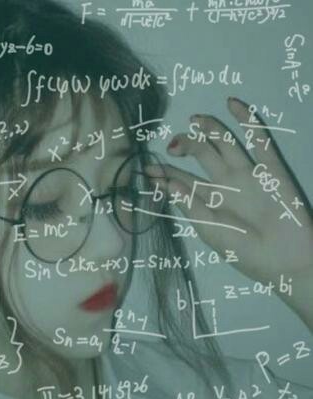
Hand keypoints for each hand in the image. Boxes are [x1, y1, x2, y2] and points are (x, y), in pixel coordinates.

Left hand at [156, 97, 312, 328]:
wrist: (285, 261)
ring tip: (194, 120)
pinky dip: (247, 121)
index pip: (181, 180)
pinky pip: (259, 140)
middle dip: (185, 146)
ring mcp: (247, 174)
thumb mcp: (210, 231)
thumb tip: (166, 183)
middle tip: (173, 145)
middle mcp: (224, 184)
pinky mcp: (271, 170)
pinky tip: (232, 104)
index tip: (146, 168)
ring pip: (225, 143)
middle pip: (201, 156)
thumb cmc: (244, 251)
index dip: (164, 172)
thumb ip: (190, 206)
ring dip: (209, 129)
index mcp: (207, 201)